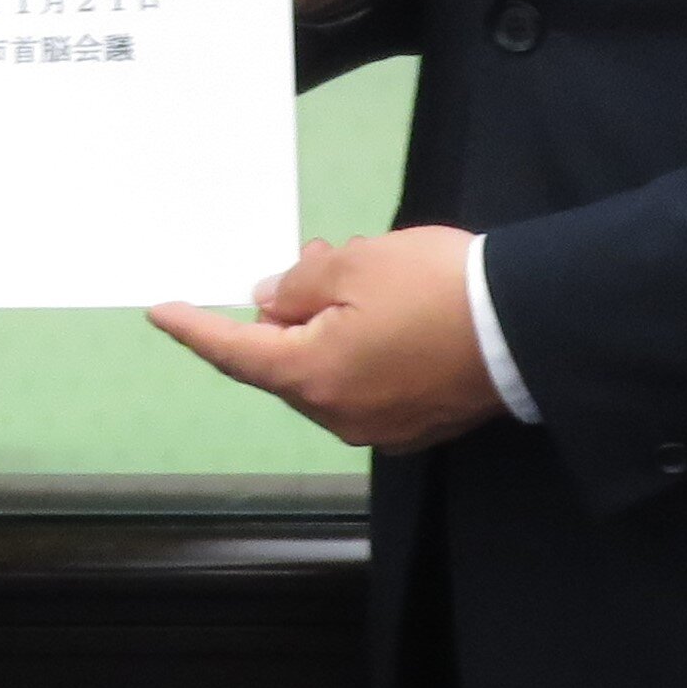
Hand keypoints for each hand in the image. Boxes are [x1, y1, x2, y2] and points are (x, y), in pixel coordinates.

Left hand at [150, 225, 501, 451]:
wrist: (527, 328)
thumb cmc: (434, 289)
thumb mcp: (356, 267)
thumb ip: (299, 287)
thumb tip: (270, 303)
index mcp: (314, 378)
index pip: (236, 354)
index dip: (194, 329)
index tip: (159, 313)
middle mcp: (339, 416)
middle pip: (286, 362)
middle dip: (287, 311)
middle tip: (314, 261)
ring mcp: (381, 426)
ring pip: (327, 369)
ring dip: (326, 323)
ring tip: (354, 271)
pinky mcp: (417, 423)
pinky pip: (365, 381)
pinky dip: (357, 345)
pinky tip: (384, 308)